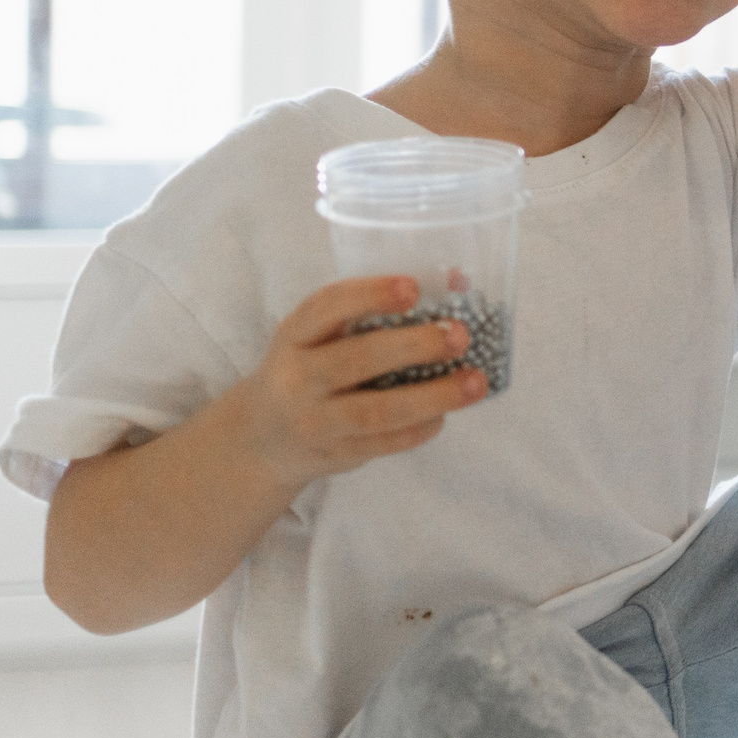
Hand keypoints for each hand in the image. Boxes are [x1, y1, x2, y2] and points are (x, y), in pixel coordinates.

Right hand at [230, 276, 488, 490]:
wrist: (262, 438)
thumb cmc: (309, 369)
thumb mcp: (318, 337)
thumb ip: (372, 313)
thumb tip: (458, 282)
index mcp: (294, 336)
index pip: (326, 308)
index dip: (370, 294)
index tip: (413, 288)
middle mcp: (298, 378)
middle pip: (358, 359)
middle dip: (414, 346)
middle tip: (459, 336)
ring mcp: (315, 421)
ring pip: (378, 411)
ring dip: (433, 396)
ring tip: (475, 382)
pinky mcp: (334, 455)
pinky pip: (384, 443)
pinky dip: (420, 428)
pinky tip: (444, 414)